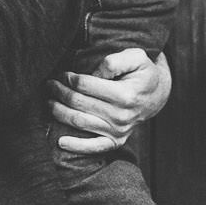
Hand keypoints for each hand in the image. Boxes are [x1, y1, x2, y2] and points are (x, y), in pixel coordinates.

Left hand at [49, 51, 171, 153]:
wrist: (156, 95)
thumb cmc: (142, 73)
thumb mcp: (136, 57)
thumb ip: (115, 61)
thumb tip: (95, 73)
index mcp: (125, 95)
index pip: (85, 85)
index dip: (69, 78)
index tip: (62, 74)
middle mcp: (121, 116)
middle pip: (78, 103)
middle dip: (59, 92)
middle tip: (50, 84)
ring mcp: (119, 131)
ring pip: (79, 122)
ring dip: (58, 112)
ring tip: (48, 102)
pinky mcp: (116, 141)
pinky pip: (94, 147)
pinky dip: (76, 146)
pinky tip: (60, 142)